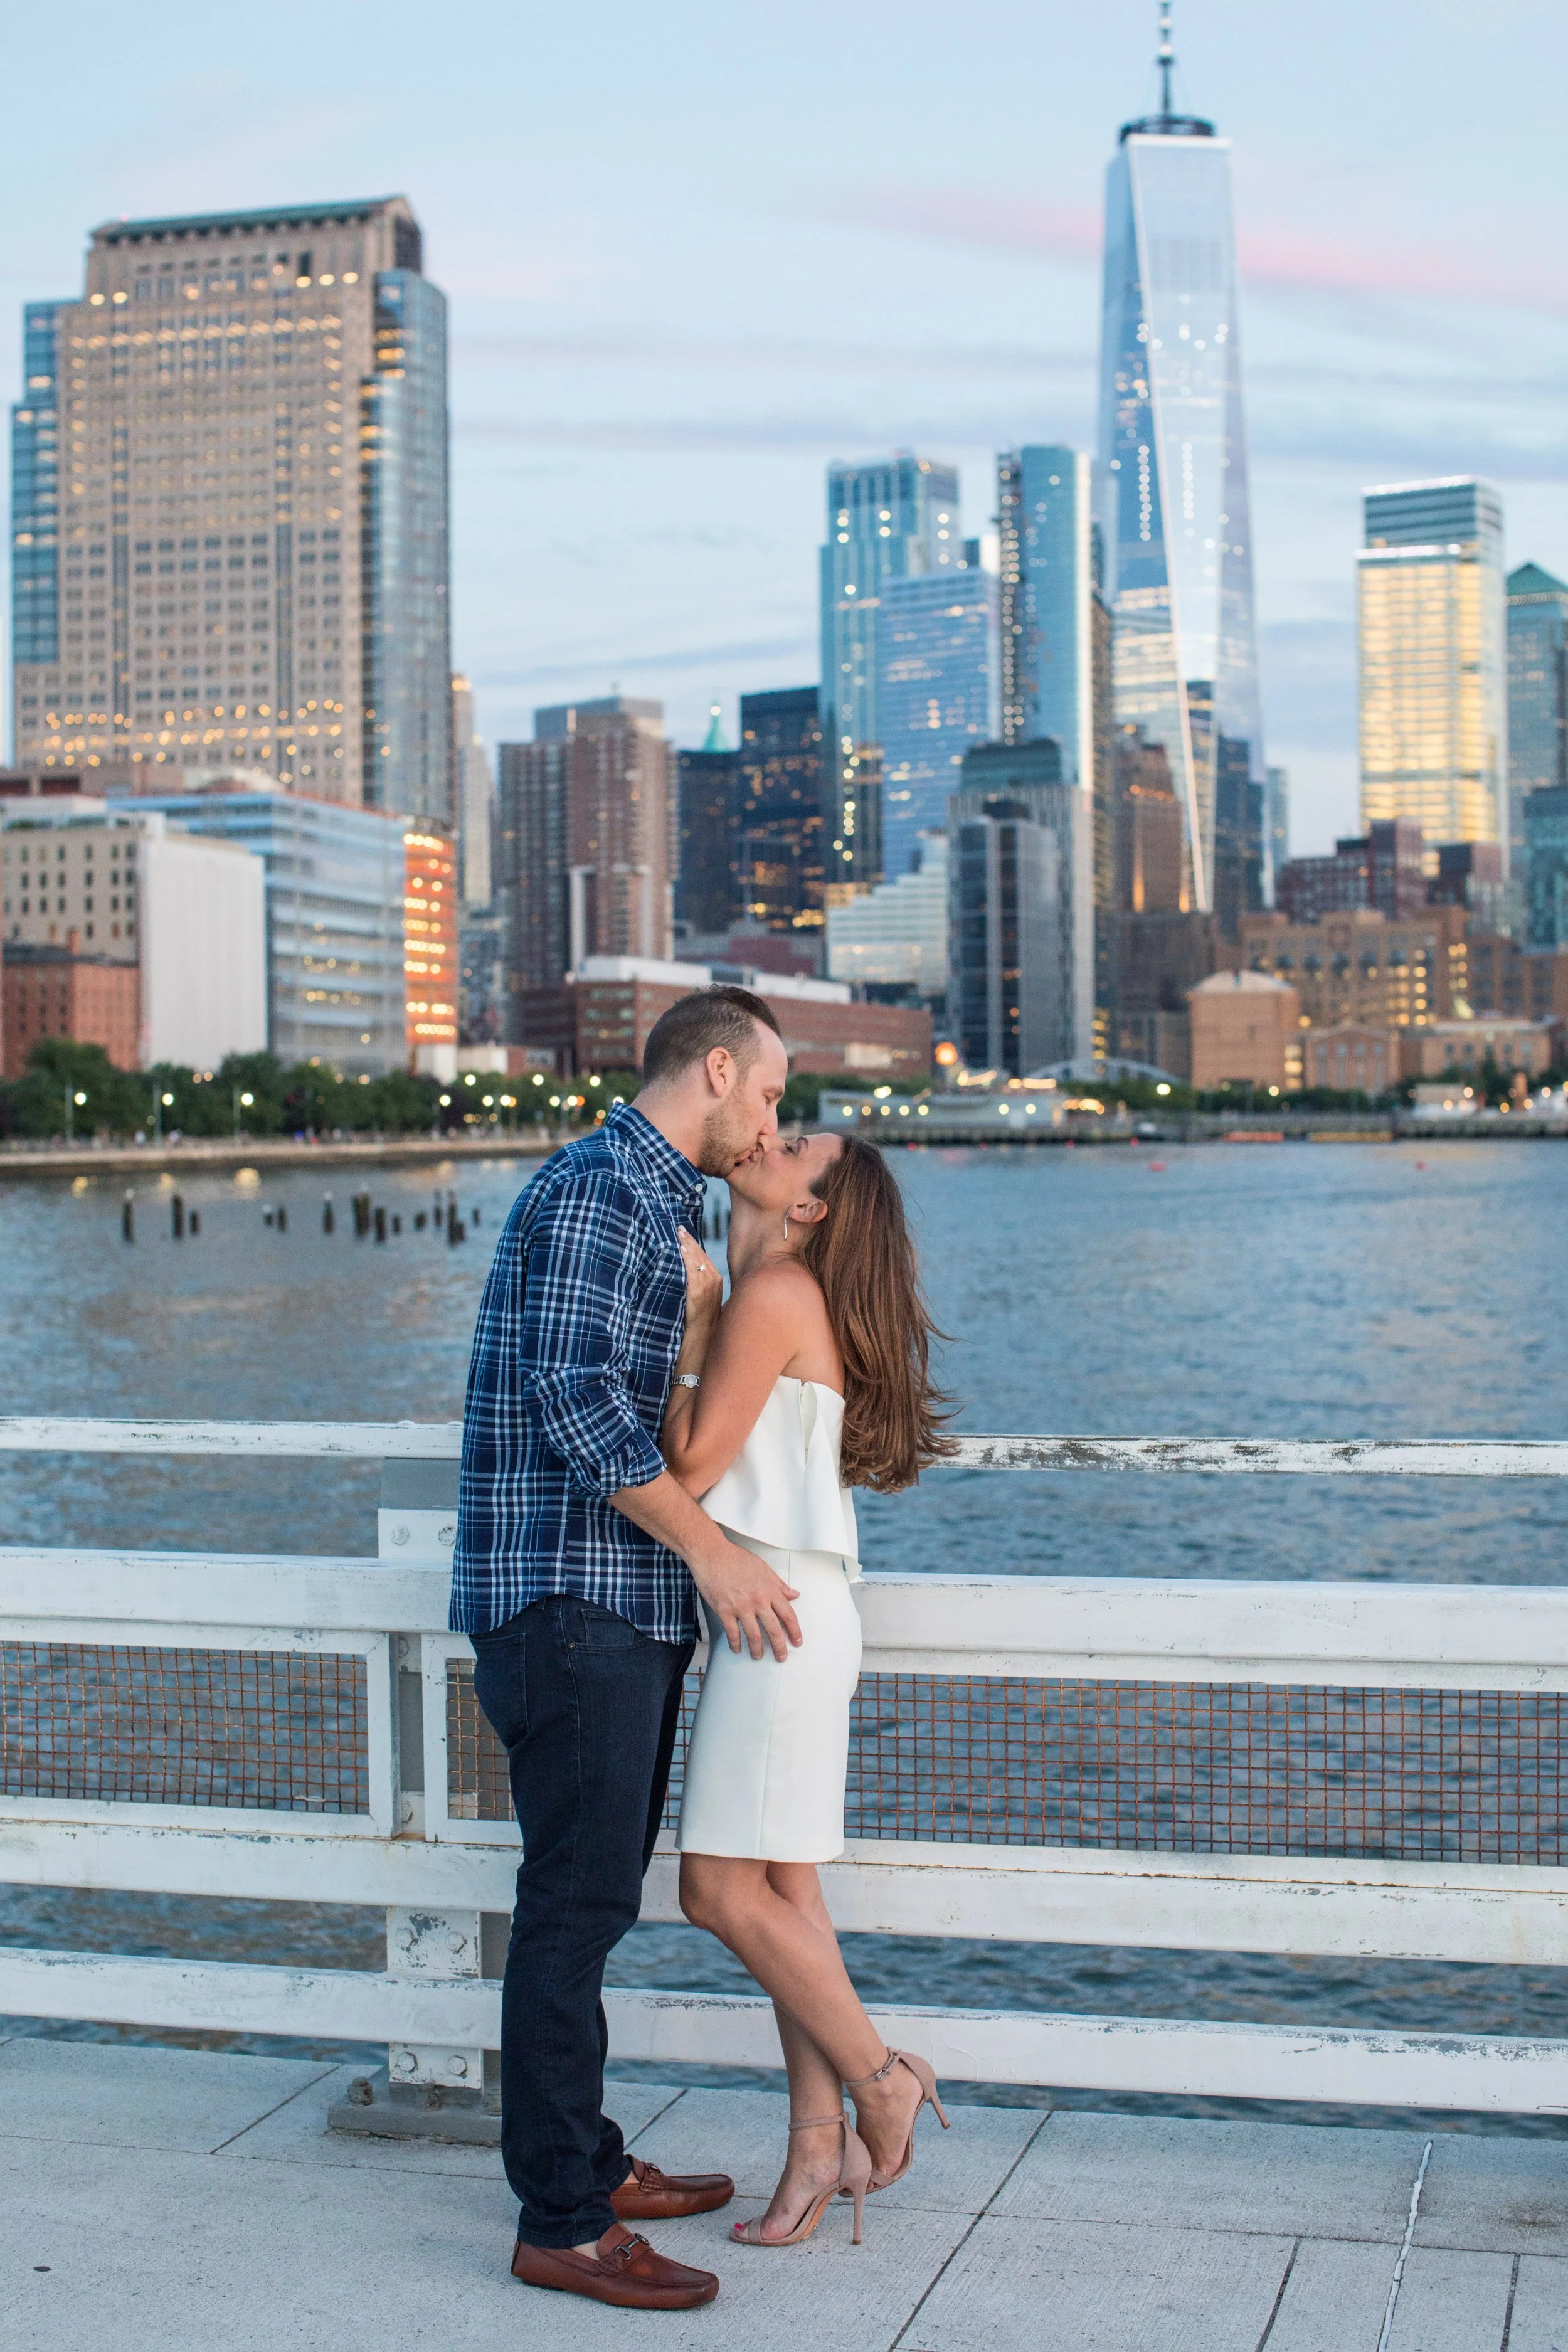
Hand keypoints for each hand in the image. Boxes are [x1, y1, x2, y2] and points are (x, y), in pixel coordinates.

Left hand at [677, 1227, 722, 1343]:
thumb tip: (689, 1271)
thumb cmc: (702, 1317)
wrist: (704, 1334)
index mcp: (716, 1279)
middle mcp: (713, 1279)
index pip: (704, 1256)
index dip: (694, 1244)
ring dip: (687, 1245)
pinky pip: (692, 1270)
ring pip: (696, 1260)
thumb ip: (700, 1282)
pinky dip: (687, 1258)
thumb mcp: (705, 1296)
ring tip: (679, 1233)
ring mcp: (706, 1285)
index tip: (685, 1233)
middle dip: (689, 1240)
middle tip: (679, 1228)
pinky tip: (681, 1249)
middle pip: (700, 1255)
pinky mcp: (698, 1291)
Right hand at [688, 1531, 802, 1662]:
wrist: (712, 1554)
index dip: (794, 1631)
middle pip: (774, 1630)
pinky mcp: (724, 1611)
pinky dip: (736, 1644)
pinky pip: (732, 1633)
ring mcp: (741, 1607)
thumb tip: (794, 1594)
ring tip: (758, 1656)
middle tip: (781, 1657)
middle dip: (780, 1647)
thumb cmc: (736, 1558)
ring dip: (757, 1650)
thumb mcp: (763, 1568)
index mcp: (769, 1590)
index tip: (797, 1641)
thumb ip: (779, 1584)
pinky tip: (737, 1649)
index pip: (788, 1614)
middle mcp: (758, 1600)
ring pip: (754, 1636)